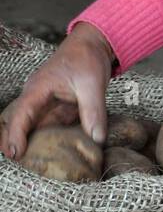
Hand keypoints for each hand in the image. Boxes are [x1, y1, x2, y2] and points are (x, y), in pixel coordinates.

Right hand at [0, 22, 114, 158]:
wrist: (94, 44)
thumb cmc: (87, 58)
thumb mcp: (92, 84)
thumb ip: (94, 112)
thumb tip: (97, 139)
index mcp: (38, 88)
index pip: (21, 115)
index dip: (15, 135)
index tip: (15, 154)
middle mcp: (37, 97)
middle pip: (21, 124)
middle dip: (16, 144)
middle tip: (19, 165)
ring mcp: (46, 103)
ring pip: (35, 128)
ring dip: (34, 145)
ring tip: (35, 167)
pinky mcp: (57, 108)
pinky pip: (50, 127)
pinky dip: (50, 141)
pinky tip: (54, 156)